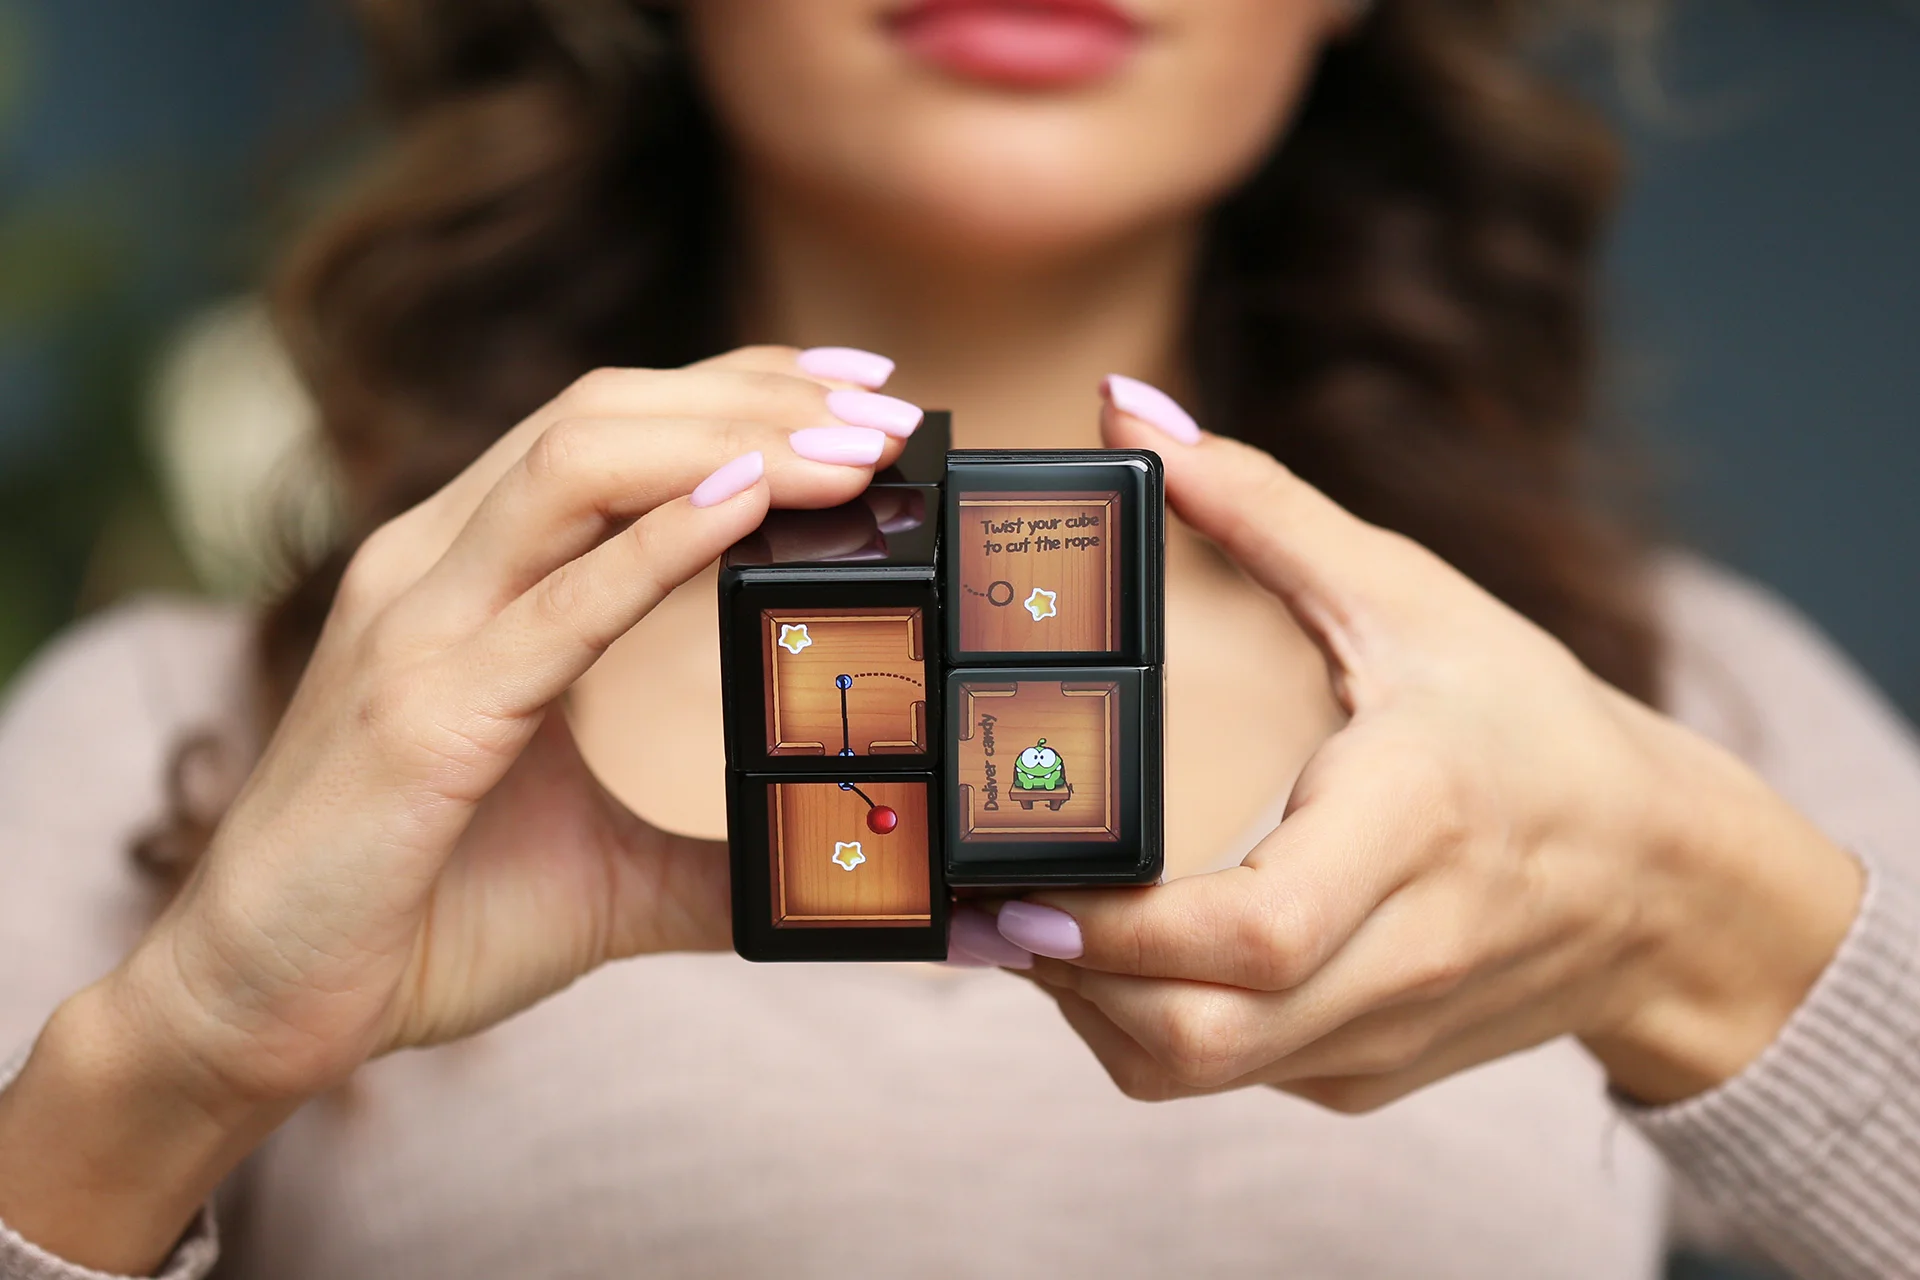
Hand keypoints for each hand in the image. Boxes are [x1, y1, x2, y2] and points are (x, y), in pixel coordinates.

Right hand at [0, 346, 920, 1272]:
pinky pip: (554, 604)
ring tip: (854, 447)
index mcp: (472, 576)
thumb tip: (829, 872)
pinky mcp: (420, 714)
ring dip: (731, 441)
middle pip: (604, 414)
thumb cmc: (416, 918)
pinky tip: (747, 506)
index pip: (613, 429)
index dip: (738, 385)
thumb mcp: (598, 869)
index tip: (861, 381)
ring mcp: (417, 627)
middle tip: (891, 407)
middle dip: (758, 395)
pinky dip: (656, 545)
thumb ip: (711, 856)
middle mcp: (435, 568)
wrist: (257, 1004)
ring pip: (576, 466)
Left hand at [997, 384, 1864, 1114]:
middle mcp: (1402, 953)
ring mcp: (1381, 1032)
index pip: (1256, 931)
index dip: (1118, 927)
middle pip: (1197, 1034)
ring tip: (1040, 915)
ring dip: (1090, 1008)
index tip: (1021, 876)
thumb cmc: (1535, 728)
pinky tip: (1122, 948)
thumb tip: (1130, 415)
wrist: (1665, 886)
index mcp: (1416, 824)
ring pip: (1192, 1070)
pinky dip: (1148, 1021)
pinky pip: (1226, 1073)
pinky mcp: (1366, 1076)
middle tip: (990, 895)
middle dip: (1066, 978)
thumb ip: (1264, 507)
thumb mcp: (1411, 598)